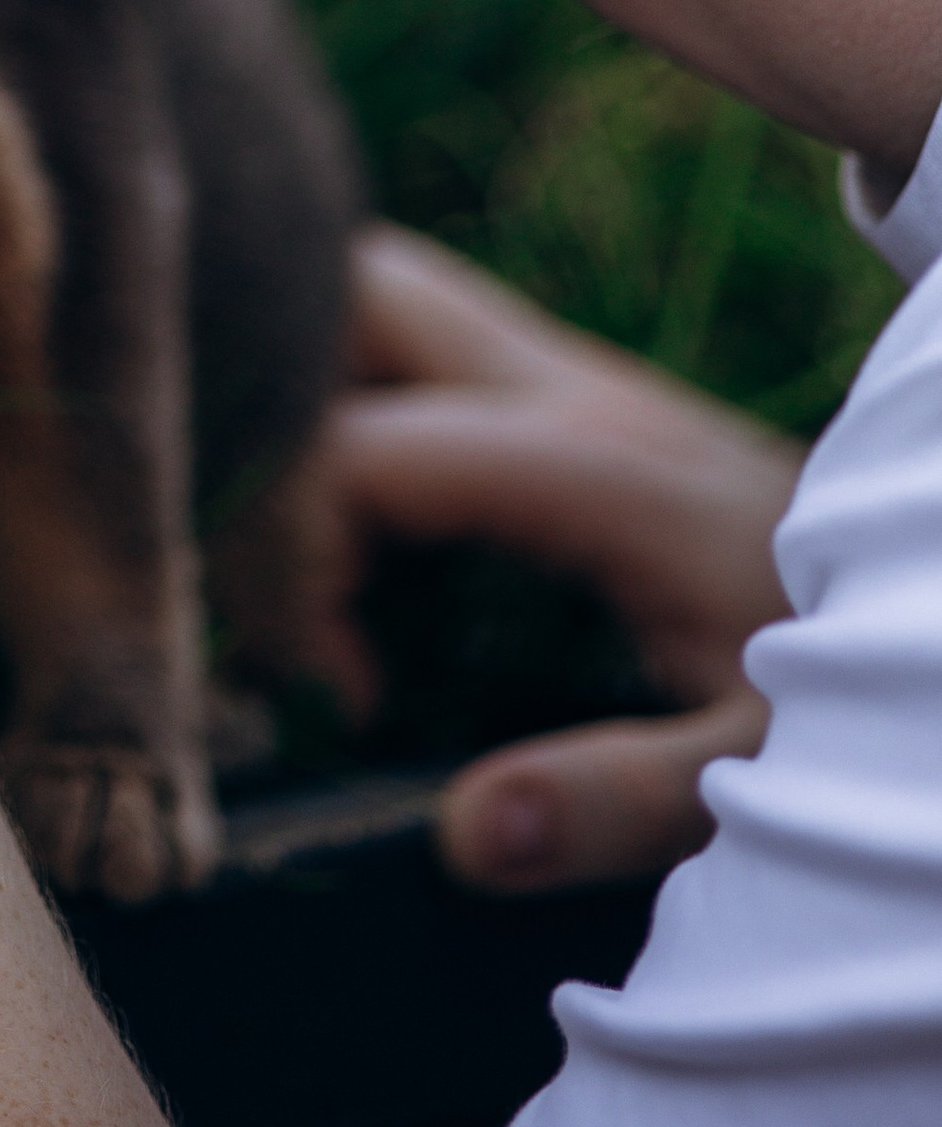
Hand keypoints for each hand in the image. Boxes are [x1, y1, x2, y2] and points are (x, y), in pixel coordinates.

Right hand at [325, 225, 801, 893]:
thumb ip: (618, 798)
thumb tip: (463, 834)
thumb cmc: (866, 700)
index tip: (329, 685)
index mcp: (586, 461)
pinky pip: (408, 345)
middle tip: (266, 562)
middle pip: (347, 292)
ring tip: (307, 549)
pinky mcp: (565, 397)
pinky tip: (365, 543)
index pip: (354, 449)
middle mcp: (558, 384)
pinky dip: (345, 409)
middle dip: (260, 405)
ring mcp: (561, 373)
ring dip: (300, 391)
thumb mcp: (760, 775)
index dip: (286, 556)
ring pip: (372, 294)